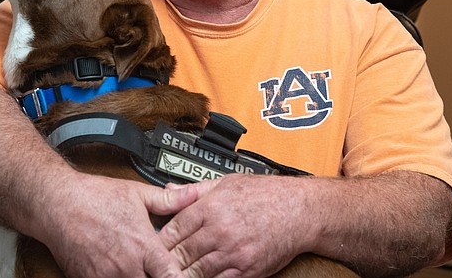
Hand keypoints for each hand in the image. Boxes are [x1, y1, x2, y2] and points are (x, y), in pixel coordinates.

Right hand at [40, 172, 199, 277]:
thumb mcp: (138, 193)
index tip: (181, 275)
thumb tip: (195, 194)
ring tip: (139, 269)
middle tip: (158, 271)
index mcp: (144, 246)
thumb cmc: (95, 197)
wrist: (58, 203)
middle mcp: (127, 266)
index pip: (172, 277)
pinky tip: (119, 271)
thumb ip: (170, 200)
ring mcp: (106, 277)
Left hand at [159, 175, 310, 277]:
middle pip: (181, 252)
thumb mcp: (227, 182)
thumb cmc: (265, 194)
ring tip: (171, 275)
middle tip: (155, 266)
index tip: (152, 245)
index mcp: (211, 207)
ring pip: (196, 271)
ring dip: (183, 274)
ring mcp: (233, 252)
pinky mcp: (247, 269)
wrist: (299, 210)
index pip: (174, 228)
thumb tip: (169, 190)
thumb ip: (195, 190)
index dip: (159, 240)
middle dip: (167, 261)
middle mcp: (220, 231)